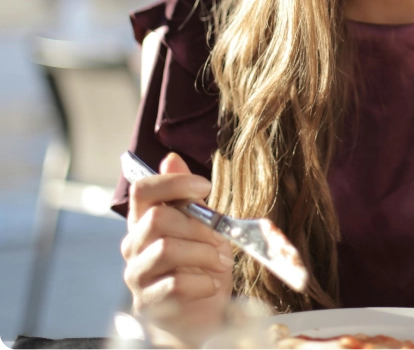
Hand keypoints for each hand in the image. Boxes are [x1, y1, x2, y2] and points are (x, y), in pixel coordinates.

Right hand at [121, 152, 233, 347]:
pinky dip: (201, 282)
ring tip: (221, 261)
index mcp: (145, 220)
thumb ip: (186, 196)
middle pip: (157, 218)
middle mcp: (134, 244)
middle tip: (221, 238)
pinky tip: (213, 284)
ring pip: (165, 249)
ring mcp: (137, 274)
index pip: (143, 190)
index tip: (205, 187)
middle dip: (198, 225)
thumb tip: (171, 158)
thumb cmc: (200, 264)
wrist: (199, 314)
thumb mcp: (201, 225)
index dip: (173, 183)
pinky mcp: (146, 302)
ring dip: (202, 253)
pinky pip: (173, 284)